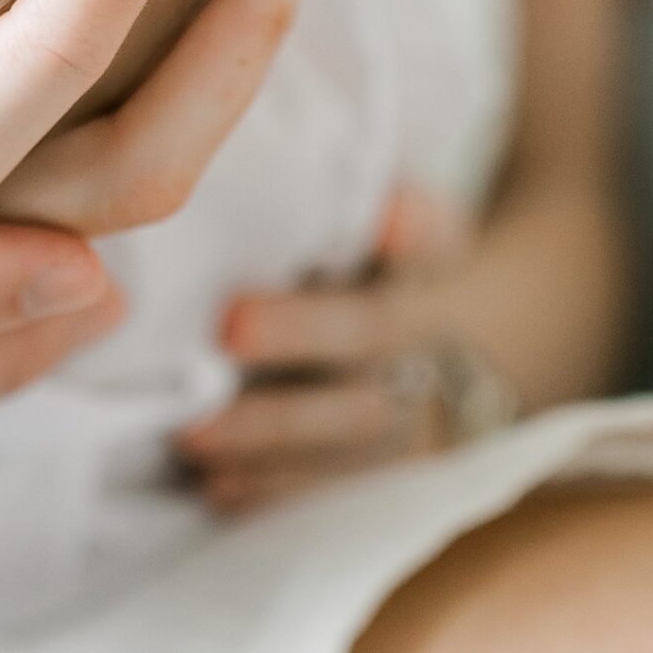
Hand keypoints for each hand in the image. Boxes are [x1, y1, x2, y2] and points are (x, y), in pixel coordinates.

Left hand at [177, 194, 519, 514]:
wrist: (458, 351)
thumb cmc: (376, 267)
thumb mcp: (384, 220)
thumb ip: (344, 201)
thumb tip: (285, 162)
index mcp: (436, 257)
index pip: (427, 235)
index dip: (406, 226)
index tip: (383, 213)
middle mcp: (434, 334)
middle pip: (375, 334)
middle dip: (305, 332)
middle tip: (230, 326)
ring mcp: (419, 413)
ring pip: (355, 428)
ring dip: (272, 431)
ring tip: (193, 429)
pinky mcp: (388, 473)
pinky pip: (334, 489)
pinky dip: (274, 488)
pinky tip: (216, 485)